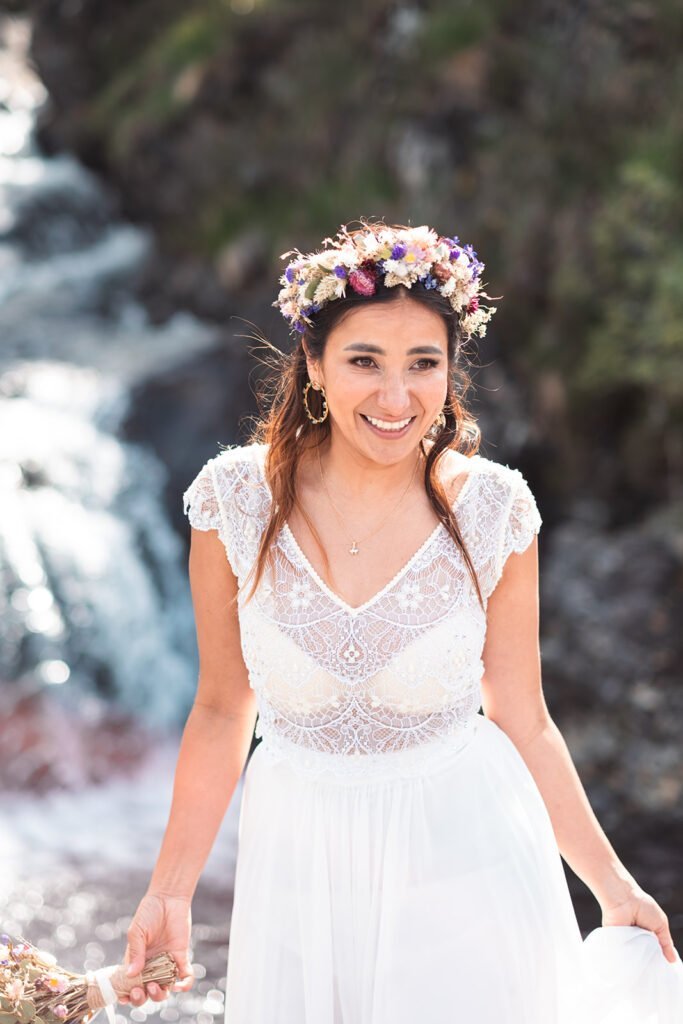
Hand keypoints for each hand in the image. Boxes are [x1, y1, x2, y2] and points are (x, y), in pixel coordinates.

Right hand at [121, 892, 194, 1006]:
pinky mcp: (181, 956)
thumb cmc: (149, 912)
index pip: (130, 984)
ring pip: (164, 988)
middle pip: (146, 991)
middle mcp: (151, 966)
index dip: (127, 994)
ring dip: (159, 994)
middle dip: (142, 998)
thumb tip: (131, 975)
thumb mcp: (137, 931)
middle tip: (141, 991)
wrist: (169, 898)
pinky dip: (185, 984)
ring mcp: (166, 963)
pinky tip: (179, 985)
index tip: (125, 997)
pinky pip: (185, 975)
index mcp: (136, 961)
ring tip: (155, 986)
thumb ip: (135, 952)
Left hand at [600, 884, 678, 964]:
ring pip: (635, 957)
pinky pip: (623, 955)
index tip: (663, 970)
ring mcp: (626, 941)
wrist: (623, 898)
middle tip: (654, 971)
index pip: (655, 952)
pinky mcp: (615, 942)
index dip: (659, 960)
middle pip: (646, 957)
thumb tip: (673, 960)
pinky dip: (628, 958)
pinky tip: (633, 963)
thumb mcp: (660, 924)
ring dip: (640, 961)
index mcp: (648, 935)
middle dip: (650, 963)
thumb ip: (666, 942)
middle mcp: (637, 939)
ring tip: (645, 966)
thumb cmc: (643, 906)